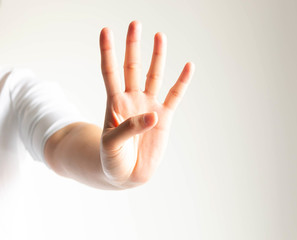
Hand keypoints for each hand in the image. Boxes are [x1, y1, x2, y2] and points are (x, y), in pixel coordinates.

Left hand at [99, 21, 194, 188]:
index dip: (107, 51)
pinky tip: (188, 66)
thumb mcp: (112, 144)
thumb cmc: (112, 159)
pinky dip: (182, 81)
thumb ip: (129, 127)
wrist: (126, 175)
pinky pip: (175, 96)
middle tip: (136, 24)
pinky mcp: (165, 118)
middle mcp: (132, 100)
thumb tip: (153, 114)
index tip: (105, 30)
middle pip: (132, 67)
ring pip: (154, 76)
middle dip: (133, 46)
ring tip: (160, 36)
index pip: (110, 71)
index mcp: (115, 103)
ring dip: (157, 56)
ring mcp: (149, 107)